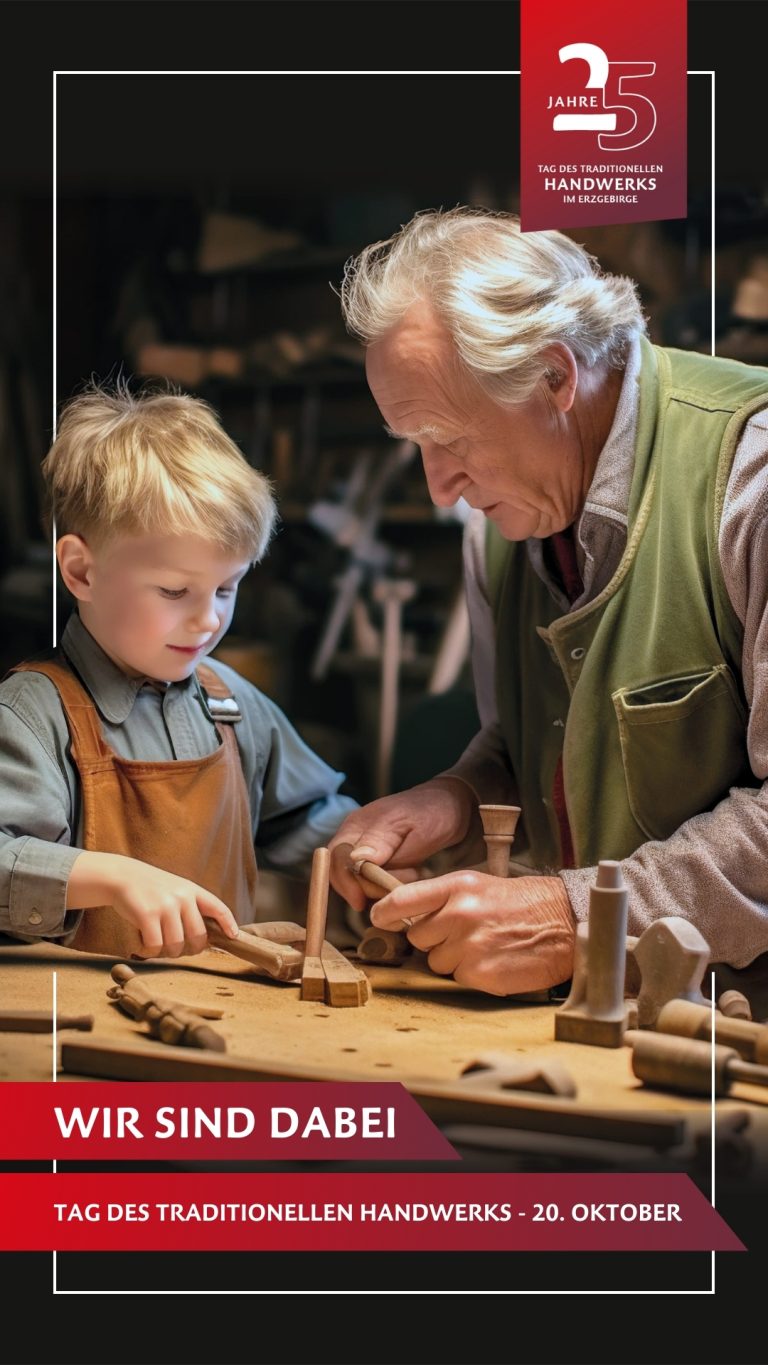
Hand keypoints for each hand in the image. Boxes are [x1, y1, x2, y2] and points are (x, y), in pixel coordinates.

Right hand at [67, 851, 239, 958]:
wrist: (122, 876)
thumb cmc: (150, 888)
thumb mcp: (176, 889)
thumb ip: (190, 907)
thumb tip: (204, 938)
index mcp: (192, 890)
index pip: (218, 908)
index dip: (228, 924)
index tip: (233, 936)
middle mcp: (182, 897)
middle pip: (198, 937)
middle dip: (189, 950)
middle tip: (177, 950)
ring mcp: (165, 906)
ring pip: (176, 946)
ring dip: (166, 953)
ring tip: (158, 946)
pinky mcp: (147, 915)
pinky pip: (156, 946)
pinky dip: (150, 952)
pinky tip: (144, 946)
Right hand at [328, 777, 474, 910]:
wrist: (452, 808)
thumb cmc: (435, 812)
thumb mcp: (415, 826)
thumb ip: (383, 842)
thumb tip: (354, 860)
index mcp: (357, 825)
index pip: (336, 859)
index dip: (345, 883)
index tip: (360, 901)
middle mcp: (354, 837)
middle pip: (343, 875)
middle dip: (369, 886)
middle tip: (402, 881)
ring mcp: (364, 850)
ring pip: (360, 882)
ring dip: (383, 886)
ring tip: (413, 871)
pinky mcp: (377, 861)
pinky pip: (373, 882)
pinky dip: (390, 884)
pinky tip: (411, 872)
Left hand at [369, 871, 575, 995]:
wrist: (566, 923)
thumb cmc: (523, 903)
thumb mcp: (480, 885)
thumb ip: (442, 899)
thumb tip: (406, 916)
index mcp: (457, 887)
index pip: (401, 901)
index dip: (384, 913)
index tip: (380, 919)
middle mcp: (459, 914)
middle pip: (417, 937)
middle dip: (434, 939)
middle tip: (463, 933)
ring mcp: (469, 946)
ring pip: (436, 961)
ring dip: (454, 959)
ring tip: (484, 946)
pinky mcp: (481, 974)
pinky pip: (459, 979)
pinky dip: (473, 974)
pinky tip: (495, 961)